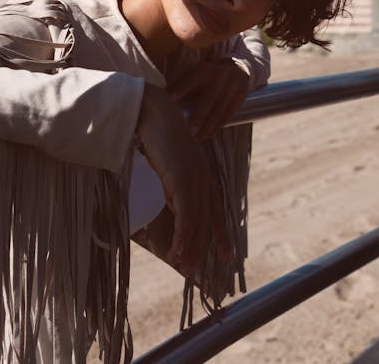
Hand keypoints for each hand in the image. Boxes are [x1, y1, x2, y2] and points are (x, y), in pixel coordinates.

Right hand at [136, 84, 228, 274]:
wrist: (152, 110)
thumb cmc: (156, 132)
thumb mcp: (167, 163)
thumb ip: (173, 183)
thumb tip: (174, 204)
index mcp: (199, 172)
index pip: (214, 208)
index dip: (220, 232)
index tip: (227, 254)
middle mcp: (201, 176)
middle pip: (206, 218)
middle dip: (202, 245)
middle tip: (195, 269)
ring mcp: (194, 176)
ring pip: (197, 220)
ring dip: (190, 246)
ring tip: (184, 266)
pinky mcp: (182, 177)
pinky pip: (186, 213)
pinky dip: (184, 235)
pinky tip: (179, 251)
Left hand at [168, 60, 248, 139]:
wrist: (238, 69)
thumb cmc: (209, 75)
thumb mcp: (198, 73)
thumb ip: (183, 84)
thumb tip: (164, 97)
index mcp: (204, 70)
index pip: (190, 81)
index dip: (180, 90)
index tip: (169, 99)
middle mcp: (218, 78)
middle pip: (208, 100)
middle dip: (199, 117)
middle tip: (190, 130)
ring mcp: (231, 88)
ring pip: (219, 111)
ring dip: (208, 126)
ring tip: (197, 137)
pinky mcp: (239, 98)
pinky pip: (227, 115)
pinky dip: (218, 126)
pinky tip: (209, 134)